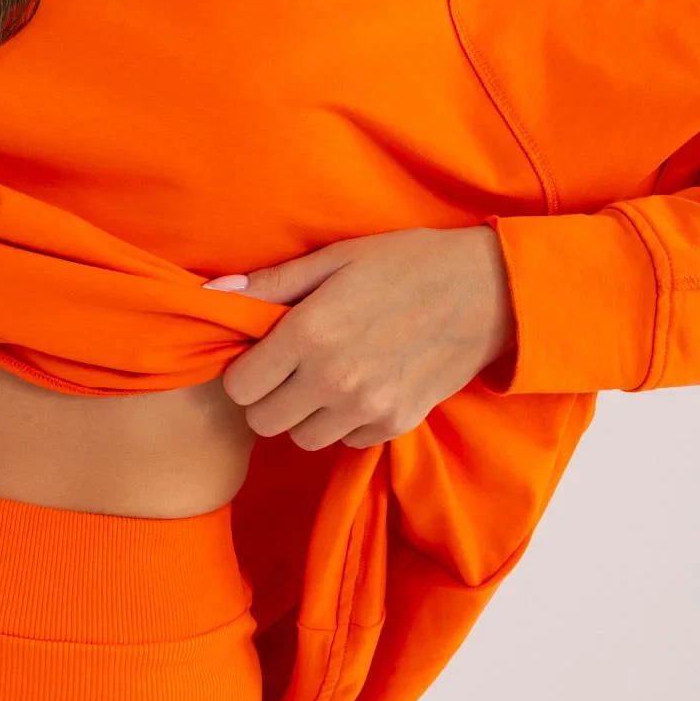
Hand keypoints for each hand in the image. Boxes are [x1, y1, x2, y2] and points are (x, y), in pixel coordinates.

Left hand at [205, 226, 516, 449]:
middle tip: (289, 369)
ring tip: (326, 378)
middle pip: (264, 421)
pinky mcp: (396, 424)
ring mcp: (367, 407)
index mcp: (310, 332)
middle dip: (268, 397)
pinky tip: (362, 386)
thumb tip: (213, 294)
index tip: (262, 355)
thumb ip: (272, 283)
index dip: (245, 371)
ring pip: (302, 438)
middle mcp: (333, 379)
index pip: (240, 386)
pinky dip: (345, 422)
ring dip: (305, 415)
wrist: (487, 291)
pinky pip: (346, 441)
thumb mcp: (335, 258)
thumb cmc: (406, 263)